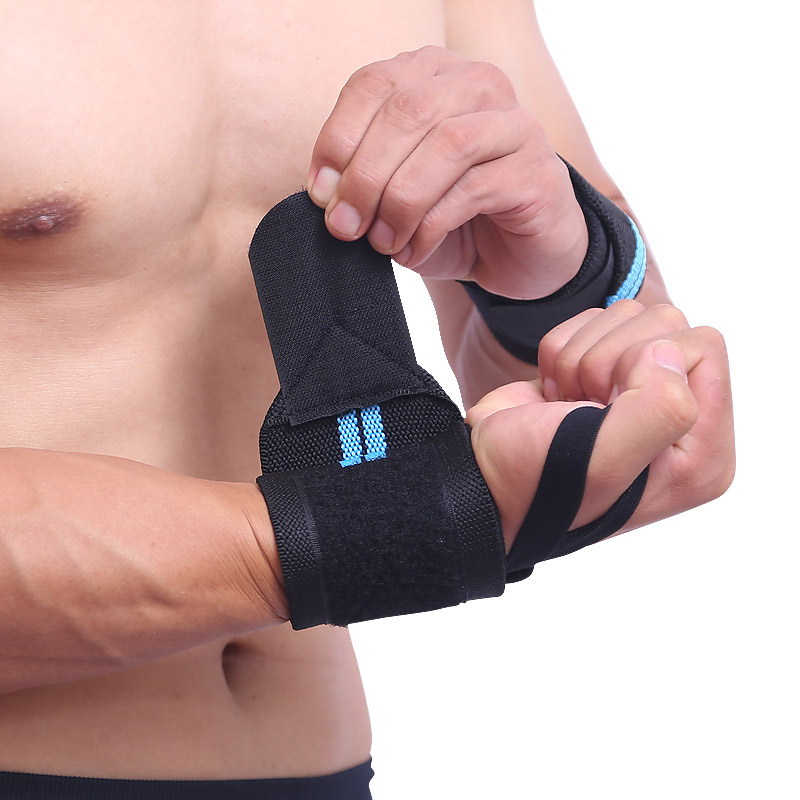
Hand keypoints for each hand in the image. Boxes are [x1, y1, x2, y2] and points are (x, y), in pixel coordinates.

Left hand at [307, 46, 587, 299]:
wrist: (518, 255)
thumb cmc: (453, 218)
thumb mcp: (397, 193)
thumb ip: (364, 181)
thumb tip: (325, 193)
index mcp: (434, 75)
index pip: (374, 83)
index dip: (338, 138)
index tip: (320, 194)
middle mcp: (478, 86)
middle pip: (407, 110)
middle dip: (365, 176)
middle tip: (345, 227)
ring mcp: (515, 124)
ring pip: (445, 143)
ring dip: (400, 201)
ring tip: (382, 244)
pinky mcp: (537, 170)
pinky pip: (474, 189)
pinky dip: (431, 226)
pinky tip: (413, 251)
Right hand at [466, 301, 734, 549]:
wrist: (481, 482)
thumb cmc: (535, 485)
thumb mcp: (603, 460)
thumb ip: (660, 408)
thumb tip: (667, 351)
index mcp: (702, 453)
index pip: (704, 347)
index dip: (645, 362)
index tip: (605, 404)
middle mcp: (681, 420)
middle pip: (667, 325)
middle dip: (607, 359)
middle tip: (581, 406)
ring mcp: (641, 393)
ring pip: (628, 318)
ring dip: (579, 357)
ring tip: (565, 405)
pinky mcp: (602, 372)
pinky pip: (594, 321)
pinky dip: (559, 352)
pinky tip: (553, 396)